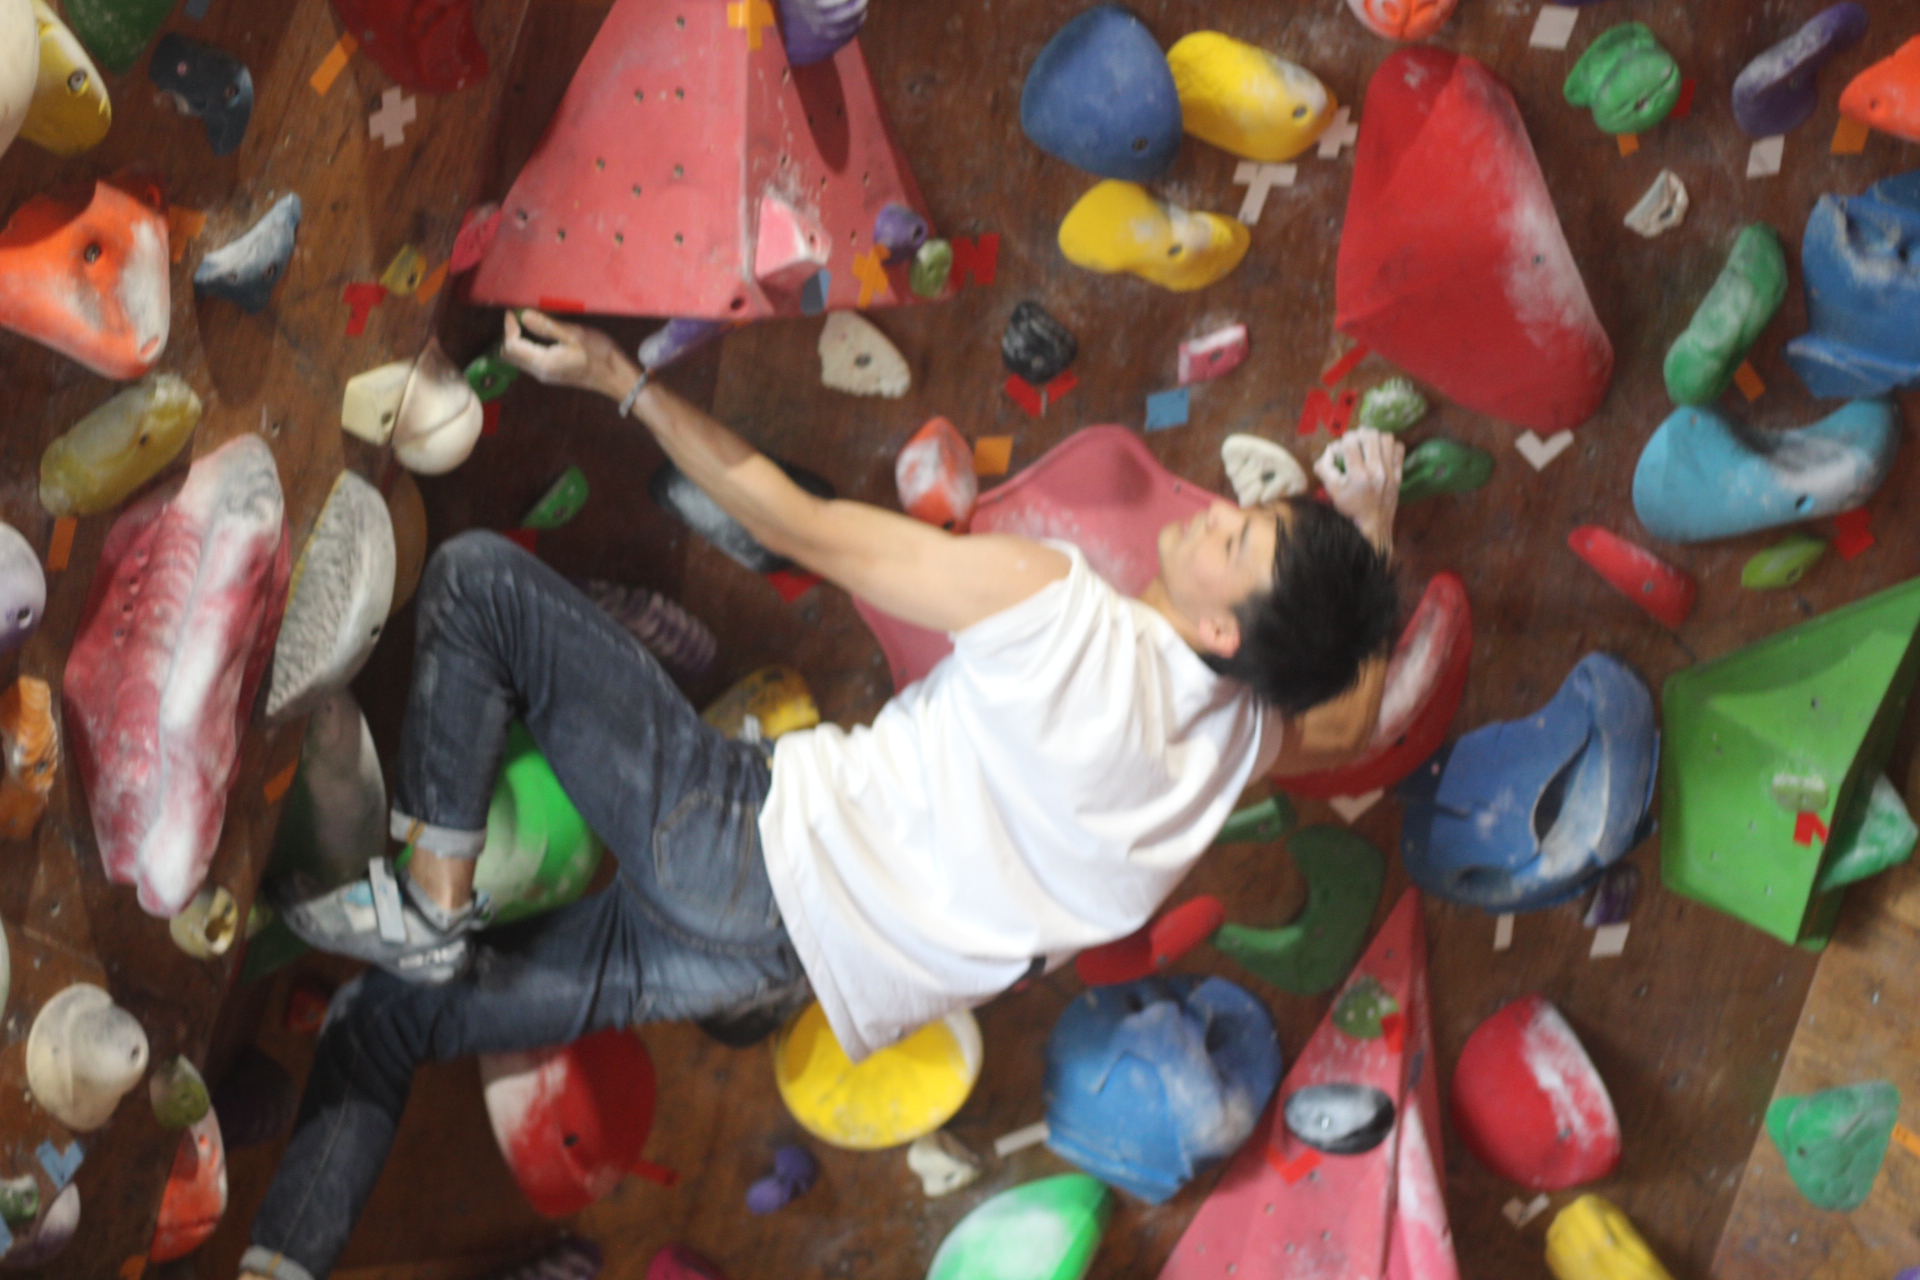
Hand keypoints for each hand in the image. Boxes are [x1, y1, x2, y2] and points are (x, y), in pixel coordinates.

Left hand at [501, 309, 635, 399]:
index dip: (509, 328)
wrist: (616, 377)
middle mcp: (539, 372)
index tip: (513, 312)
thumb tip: (524, 316)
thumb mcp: (575, 335)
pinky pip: (528, 361)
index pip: (512, 346)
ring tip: (527, 323)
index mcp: (543, 362)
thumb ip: (547, 326)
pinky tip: (537, 335)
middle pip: (509, 356)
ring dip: (516, 341)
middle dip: (509, 335)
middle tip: (517, 318)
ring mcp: (545, 375)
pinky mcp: (551, 374)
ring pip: (518, 359)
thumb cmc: (600, 355)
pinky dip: (526, 347)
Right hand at [1314, 427, 1402, 549]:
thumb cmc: (1350, 508)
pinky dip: (1390, 446)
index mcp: (1358, 475)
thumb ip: (1324, 467)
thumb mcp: (1331, 490)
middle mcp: (1376, 470)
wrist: (1373, 525)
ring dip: (1375, 438)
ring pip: (1386, 438)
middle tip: (1355, 442)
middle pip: (1370, 435)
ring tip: (1369, 445)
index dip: (1343, 440)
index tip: (1341, 448)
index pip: (1350, 442)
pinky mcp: (1399, 473)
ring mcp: (1391, 471)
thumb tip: (1330, 449)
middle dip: (1359, 434)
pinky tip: (1382, 452)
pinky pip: (1399, 448)